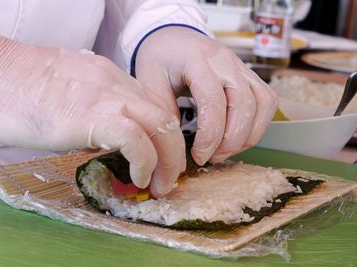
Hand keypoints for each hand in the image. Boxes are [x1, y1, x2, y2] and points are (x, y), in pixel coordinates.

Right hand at [0, 34, 184, 196]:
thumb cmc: (18, 88)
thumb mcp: (70, 95)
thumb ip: (94, 110)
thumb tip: (106, 139)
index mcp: (111, 78)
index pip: (154, 107)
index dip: (164, 139)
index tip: (160, 162)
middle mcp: (116, 84)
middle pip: (165, 117)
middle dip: (175, 154)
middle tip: (167, 181)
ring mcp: (106, 97)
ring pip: (161, 126)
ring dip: (168, 162)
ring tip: (157, 186)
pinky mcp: (91, 116)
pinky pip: (136, 140)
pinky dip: (146, 162)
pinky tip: (138, 178)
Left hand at [135, 26, 276, 164]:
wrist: (174, 37)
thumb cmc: (160, 58)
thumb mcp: (148, 82)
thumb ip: (162, 111)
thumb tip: (177, 147)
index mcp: (197, 60)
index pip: (213, 102)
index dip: (210, 136)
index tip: (199, 156)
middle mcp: (225, 61)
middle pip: (244, 105)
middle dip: (231, 141)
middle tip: (211, 158)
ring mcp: (242, 66)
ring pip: (263, 104)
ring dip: (248, 135)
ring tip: (225, 151)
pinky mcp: (250, 74)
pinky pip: (267, 100)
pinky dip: (259, 124)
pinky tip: (238, 137)